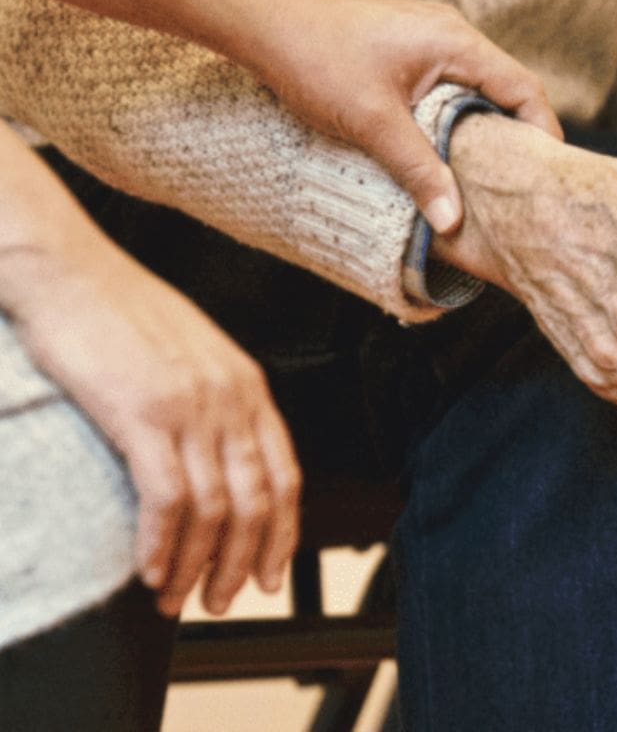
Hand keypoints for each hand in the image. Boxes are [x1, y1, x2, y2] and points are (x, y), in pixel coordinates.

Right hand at [3, 229, 301, 617]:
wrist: (72, 273)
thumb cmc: (124, 313)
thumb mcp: (194, 353)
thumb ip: (217, 401)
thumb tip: (221, 457)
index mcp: (248, 385)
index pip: (285, 475)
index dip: (282, 533)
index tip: (270, 574)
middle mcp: (230, 398)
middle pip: (257, 501)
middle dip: (243, 563)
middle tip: (223, 601)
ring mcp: (189, 406)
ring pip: (214, 509)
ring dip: (198, 566)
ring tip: (178, 599)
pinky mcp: (142, 413)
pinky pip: (166, 498)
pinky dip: (161, 545)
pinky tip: (149, 569)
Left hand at [244, 0, 562, 233]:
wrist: (262, 22)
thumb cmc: (317, 60)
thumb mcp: (373, 123)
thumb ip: (419, 170)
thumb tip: (453, 221)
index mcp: (456, 42)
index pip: (523, 88)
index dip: (542, 132)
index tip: (547, 175)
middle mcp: (450, 33)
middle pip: (505, 88)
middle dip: (516, 135)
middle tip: (520, 183)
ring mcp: (428, 37)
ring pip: (476, 88)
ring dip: (483, 127)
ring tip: (486, 175)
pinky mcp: (407, 47)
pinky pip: (449, 84)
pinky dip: (456, 116)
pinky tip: (444, 148)